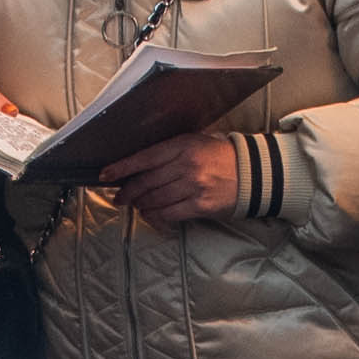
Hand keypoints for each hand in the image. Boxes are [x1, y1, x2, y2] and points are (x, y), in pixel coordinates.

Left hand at [125, 129, 269, 231]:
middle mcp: (186, 165)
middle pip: (146, 181)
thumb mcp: (195, 142)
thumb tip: (140, 165)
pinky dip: (156, 217)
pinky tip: (151, 215)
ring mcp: (194, 186)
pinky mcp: (200, 205)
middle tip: (119, 197)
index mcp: (183, 145)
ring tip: (135, 205)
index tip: (106, 174)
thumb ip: (169, 151)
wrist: (253, 173)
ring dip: (140, 205)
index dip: (122, 167)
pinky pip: (169, 214)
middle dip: (128, 191)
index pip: (144, 157)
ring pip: (155, 199)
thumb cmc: (221, 156)